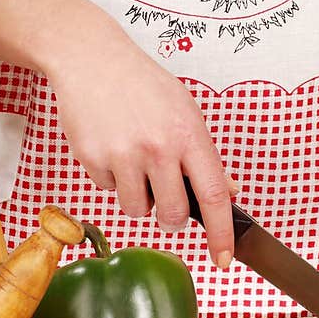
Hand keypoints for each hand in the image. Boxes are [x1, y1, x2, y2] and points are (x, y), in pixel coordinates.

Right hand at [48, 9, 234, 265]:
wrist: (91, 59)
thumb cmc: (142, 84)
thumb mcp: (185, 110)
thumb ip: (204, 155)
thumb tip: (227, 193)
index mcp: (189, 134)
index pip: (214, 196)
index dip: (222, 233)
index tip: (225, 259)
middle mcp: (158, 147)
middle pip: (172, 216)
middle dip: (169, 216)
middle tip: (163, 195)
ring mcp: (123, 154)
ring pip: (137, 210)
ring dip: (138, 196)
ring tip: (133, 161)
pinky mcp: (92, 158)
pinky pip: (107, 190)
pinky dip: (111, 177)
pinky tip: (110, 146)